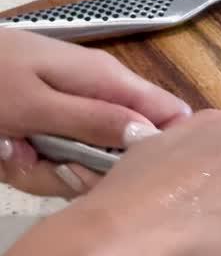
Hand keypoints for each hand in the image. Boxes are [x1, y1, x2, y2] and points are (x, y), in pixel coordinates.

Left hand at [0, 29, 190, 196]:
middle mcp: (98, 98)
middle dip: (86, 170)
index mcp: (107, 80)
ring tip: (14, 153)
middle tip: (50, 166)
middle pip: (124, 152)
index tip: (133, 174)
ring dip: (47, 171)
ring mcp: (71, 115)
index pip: (169, 113)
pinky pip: (55, 162)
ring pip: (85, 164)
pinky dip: (28, 166)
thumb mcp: (34, 104)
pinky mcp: (47, 128)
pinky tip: (7, 152)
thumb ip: (94, 121)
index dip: (164, 148)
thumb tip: (152, 135)